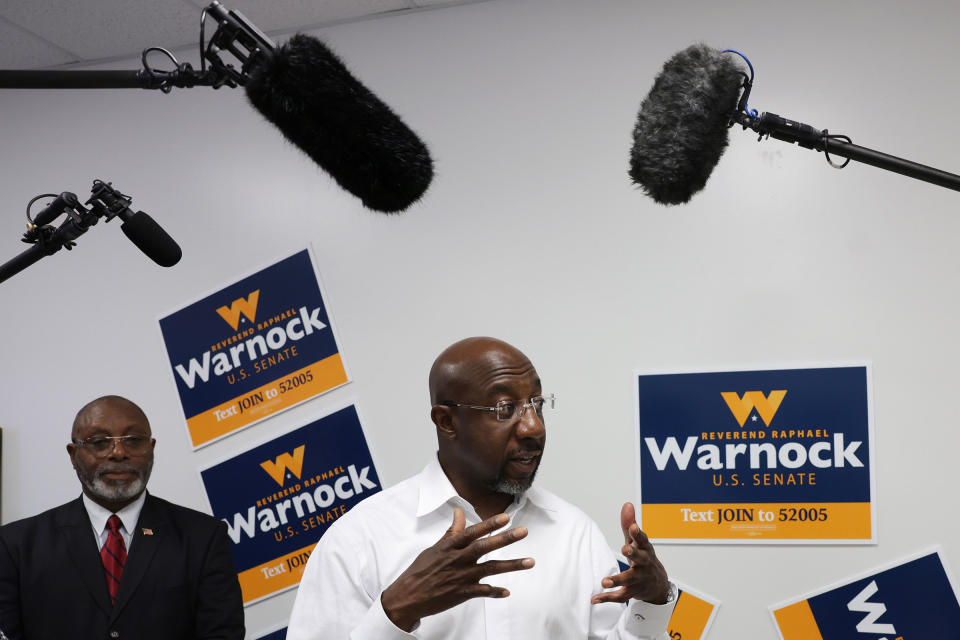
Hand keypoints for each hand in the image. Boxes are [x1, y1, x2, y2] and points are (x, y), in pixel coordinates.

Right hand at [381, 508, 533, 630]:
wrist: (408, 596)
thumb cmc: (420, 570)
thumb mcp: (435, 548)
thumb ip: (452, 532)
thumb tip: (459, 512)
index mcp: (450, 547)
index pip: (472, 532)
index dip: (489, 524)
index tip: (505, 517)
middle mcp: (458, 560)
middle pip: (485, 547)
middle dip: (505, 539)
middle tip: (523, 531)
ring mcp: (461, 577)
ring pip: (490, 569)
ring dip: (511, 565)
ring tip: (530, 562)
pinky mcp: (462, 593)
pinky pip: (483, 592)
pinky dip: (495, 592)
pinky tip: (507, 591)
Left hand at [591, 502, 668, 605]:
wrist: (658, 584)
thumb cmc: (644, 557)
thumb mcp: (638, 541)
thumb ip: (629, 523)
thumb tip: (627, 504)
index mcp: (644, 549)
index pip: (643, 539)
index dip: (638, 533)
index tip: (633, 527)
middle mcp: (643, 564)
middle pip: (639, 558)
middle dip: (633, 554)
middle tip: (625, 550)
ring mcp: (638, 579)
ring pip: (628, 579)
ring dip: (617, 580)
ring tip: (604, 581)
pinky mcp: (632, 592)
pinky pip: (620, 596)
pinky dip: (607, 598)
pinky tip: (594, 599)